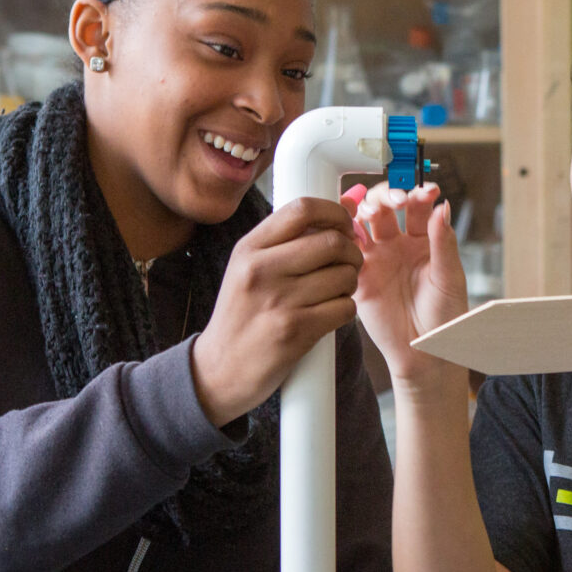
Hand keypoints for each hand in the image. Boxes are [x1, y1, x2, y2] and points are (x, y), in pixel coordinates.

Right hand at [190, 197, 362, 427]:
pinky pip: (344, 308)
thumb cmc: (243, 314)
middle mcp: (260, 270)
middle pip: (332, 242)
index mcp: (249, 249)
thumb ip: (292, 238)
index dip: (335, 212)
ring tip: (337, 291)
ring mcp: (278, 301)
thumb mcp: (251, 268)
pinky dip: (346, 310)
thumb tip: (349, 203)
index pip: (303, 209)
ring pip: (344, 276)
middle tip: (349, 264)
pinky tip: (331, 313)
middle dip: (352, 252)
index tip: (345, 225)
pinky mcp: (295, 331)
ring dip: (350, 284)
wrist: (219, 369)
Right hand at [344, 182, 469, 392]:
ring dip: (366, 211)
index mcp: (424, 240)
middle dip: (389, 197)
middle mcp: (398, 243)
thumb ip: (444, 243)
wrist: (424, 351)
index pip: (417, 207)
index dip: (419, 194)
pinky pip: (346, 250)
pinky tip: (349, 231)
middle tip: (397, 201)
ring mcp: (376, 257)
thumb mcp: (449, 278)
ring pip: (363, 222)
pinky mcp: (358, 275)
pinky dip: (344, 236)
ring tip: (373, 214)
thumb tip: (442, 206)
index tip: (427, 190)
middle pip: (386, 206)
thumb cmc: (445, 317)